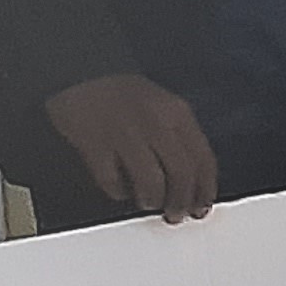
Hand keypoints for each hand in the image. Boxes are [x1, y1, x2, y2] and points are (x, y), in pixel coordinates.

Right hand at [43, 70, 220, 222]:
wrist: (80, 72)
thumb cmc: (123, 93)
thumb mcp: (163, 106)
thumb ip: (179, 136)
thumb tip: (194, 178)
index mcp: (177, 113)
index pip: (204, 159)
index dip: (205, 189)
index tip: (202, 206)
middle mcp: (156, 123)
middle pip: (181, 173)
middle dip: (182, 201)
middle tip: (176, 214)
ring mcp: (125, 133)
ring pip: (152, 181)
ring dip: (153, 199)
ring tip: (149, 203)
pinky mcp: (95, 144)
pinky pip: (113, 180)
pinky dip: (118, 191)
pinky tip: (119, 190)